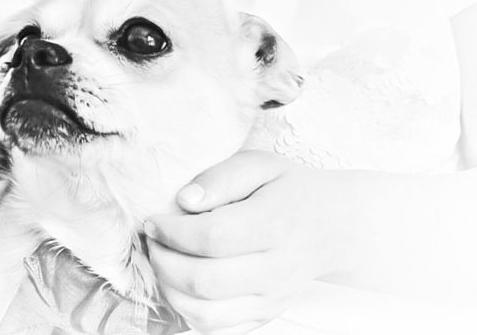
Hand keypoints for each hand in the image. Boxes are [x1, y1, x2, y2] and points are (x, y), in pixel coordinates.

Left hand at [145, 150, 354, 334]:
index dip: (174, 232)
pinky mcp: (264, 316)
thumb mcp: (260, 165)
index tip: (154, 220)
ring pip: (207, 314)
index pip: (213, 237)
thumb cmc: (289, 191)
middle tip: (152, 241)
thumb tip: (185, 200)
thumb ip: (221, 177)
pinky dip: (188, 311)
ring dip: (170, 290)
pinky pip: (217, 328)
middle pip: (205, 280)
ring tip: (162, 262)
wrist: (331, 227)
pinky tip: (180, 284)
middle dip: (164, 262)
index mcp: (273, 224)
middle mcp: (275, 269)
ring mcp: (270, 299)